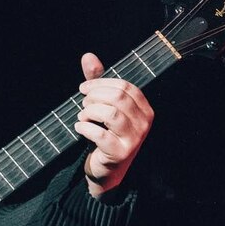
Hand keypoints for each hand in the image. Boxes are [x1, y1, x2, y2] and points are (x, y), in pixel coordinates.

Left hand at [75, 52, 153, 197]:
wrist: (106, 170)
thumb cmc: (105, 135)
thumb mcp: (103, 106)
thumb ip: (97, 82)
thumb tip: (87, 55)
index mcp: (144, 109)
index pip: (125, 87)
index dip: (101, 83)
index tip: (84, 88)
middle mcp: (144, 123)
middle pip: (118, 98)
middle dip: (95, 96)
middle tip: (83, 103)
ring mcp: (134, 139)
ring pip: (110, 114)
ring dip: (89, 111)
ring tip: (82, 116)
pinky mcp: (120, 153)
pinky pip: (100, 134)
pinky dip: (85, 128)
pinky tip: (80, 128)